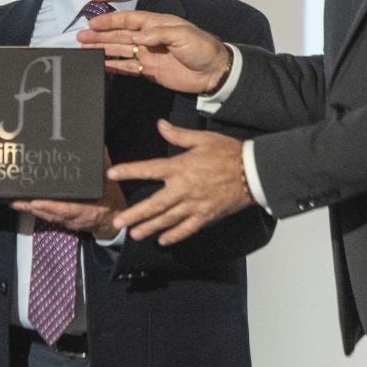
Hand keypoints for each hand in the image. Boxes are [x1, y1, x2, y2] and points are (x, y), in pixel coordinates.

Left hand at [12, 150, 123, 238]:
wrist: (112, 221)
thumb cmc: (110, 201)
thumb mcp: (109, 182)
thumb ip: (103, 165)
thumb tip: (99, 147)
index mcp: (86, 208)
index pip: (66, 209)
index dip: (50, 207)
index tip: (36, 202)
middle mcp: (73, 217)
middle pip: (50, 213)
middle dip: (32, 207)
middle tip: (16, 199)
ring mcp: (67, 220)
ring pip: (45, 215)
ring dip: (29, 209)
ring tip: (14, 200)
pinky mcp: (62, 221)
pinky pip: (46, 216)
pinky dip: (34, 211)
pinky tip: (23, 204)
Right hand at [79, 10, 231, 94]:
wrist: (214, 72)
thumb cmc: (202, 48)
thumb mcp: (183, 35)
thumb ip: (159, 34)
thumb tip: (138, 37)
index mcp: (157, 24)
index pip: (128, 20)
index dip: (110, 21)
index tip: (93, 23)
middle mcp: (149, 38)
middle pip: (119, 36)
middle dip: (100, 36)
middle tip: (81, 37)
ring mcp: (148, 54)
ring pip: (120, 51)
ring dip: (103, 49)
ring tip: (85, 49)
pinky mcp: (150, 71)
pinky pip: (128, 67)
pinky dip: (114, 66)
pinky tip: (101, 65)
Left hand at [106, 120, 253, 243]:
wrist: (254, 171)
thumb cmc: (229, 153)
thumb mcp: (203, 139)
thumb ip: (178, 135)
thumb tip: (160, 125)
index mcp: (181, 167)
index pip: (149, 169)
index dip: (130, 171)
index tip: (112, 174)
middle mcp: (184, 188)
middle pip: (154, 204)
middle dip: (135, 214)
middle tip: (118, 222)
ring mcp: (195, 205)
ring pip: (168, 219)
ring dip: (149, 227)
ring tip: (134, 234)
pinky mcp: (206, 216)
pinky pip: (187, 228)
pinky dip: (174, 236)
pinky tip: (163, 240)